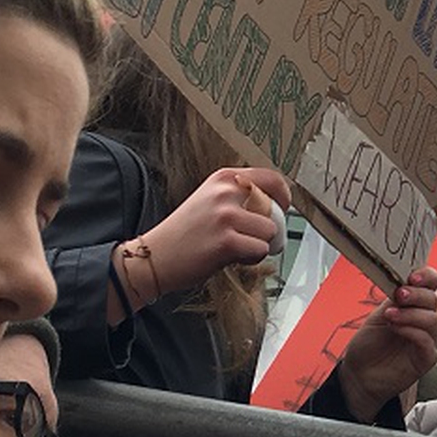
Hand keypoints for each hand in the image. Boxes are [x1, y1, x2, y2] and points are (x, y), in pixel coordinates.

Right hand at [135, 165, 290, 301]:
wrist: (153, 257)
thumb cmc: (185, 233)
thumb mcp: (211, 200)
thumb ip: (240, 196)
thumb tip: (276, 205)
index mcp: (224, 177)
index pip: (272, 178)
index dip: (283, 196)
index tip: (282, 209)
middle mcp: (225, 192)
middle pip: (274, 208)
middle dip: (269, 226)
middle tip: (250, 236)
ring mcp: (225, 216)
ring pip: (270, 231)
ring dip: (259, 244)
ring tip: (235, 248)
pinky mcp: (226, 241)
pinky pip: (260, 250)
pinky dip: (251, 259)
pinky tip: (230, 257)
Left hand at [336, 266, 436, 422]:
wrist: (359, 374)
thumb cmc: (369, 346)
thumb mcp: (378, 315)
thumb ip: (394, 300)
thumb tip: (402, 281)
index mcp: (414, 305)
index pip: (430, 285)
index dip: (427, 277)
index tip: (413, 276)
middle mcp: (423, 320)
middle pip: (432, 299)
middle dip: (416, 294)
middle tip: (400, 295)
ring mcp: (427, 339)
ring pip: (431, 319)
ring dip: (410, 313)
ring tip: (390, 316)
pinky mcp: (426, 358)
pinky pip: (426, 341)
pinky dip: (412, 331)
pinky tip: (396, 328)